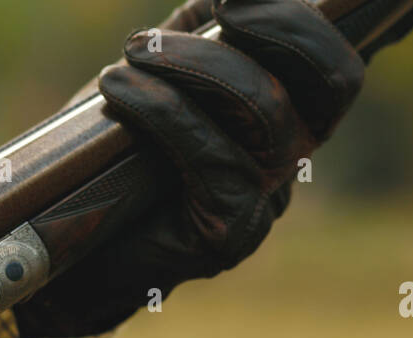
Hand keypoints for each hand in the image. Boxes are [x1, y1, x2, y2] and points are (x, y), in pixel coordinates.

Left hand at [15, 0, 412, 337]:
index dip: (311, 21)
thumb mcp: (165, 70)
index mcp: (291, 111)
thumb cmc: (119, 149)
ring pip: (267, 112)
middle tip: (219, 4)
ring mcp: (267, 201)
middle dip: (281, 25)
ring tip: (134, 52)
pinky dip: (166, 110)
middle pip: (333, 83)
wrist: (74, 240)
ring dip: (196, 63)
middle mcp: (292, 156)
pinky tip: (120, 90)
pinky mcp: (230, 234)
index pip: (339, 63)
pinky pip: (217, 159)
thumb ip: (203, 28)